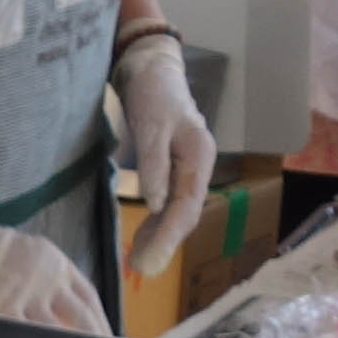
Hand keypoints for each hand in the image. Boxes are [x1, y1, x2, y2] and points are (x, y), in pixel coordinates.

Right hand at [0, 198, 110, 334]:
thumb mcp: (21, 253)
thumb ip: (41, 279)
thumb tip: (54, 311)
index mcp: (54, 260)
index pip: (88, 296)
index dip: (100, 321)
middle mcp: (48, 277)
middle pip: (82, 317)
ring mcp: (27, 294)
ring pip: (59, 331)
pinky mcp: (4, 308)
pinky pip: (27, 337)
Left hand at [114, 37, 218, 274]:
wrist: (151, 67)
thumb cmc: (153, 91)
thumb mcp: (152, 124)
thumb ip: (155, 162)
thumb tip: (156, 202)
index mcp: (200, 154)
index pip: (188, 204)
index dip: (169, 235)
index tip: (149, 258)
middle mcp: (197, 165)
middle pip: (185, 213)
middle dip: (164, 242)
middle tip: (140, 269)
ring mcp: (186, 168)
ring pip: (177, 211)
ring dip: (159, 236)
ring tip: (138, 261)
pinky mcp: (171, 168)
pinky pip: (167, 202)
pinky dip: (155, 222)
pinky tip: (141, 238)